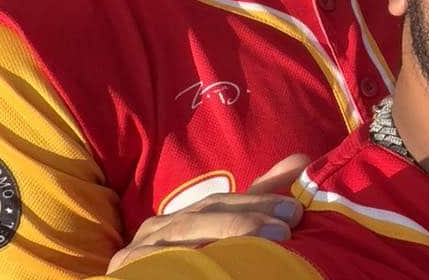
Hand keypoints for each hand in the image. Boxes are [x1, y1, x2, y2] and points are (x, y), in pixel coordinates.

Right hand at [107, 154, 310, 267]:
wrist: (155, 278)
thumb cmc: (189, 262)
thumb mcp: (223, 229)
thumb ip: (257, 198)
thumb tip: (301, 161)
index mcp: (176, 219)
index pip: (219, 203)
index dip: (257, 204)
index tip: (295, 211)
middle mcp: (154, 233)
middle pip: (202, 219)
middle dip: (246, 221)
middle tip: (287, 228)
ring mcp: (136, 256)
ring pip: (183, 243)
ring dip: (226, 240)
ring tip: (269, 244)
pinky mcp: (127, 273)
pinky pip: (158, 266)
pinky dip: (186, 262)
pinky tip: (213, 264)